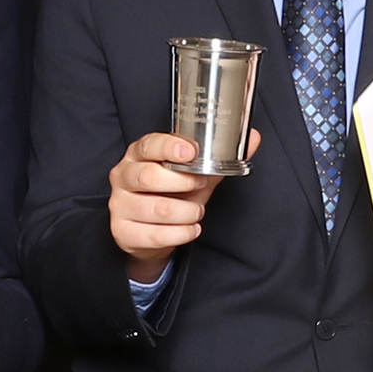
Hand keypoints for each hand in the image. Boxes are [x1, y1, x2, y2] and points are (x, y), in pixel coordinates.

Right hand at [108, 129, 248, 283]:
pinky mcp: (122, 231)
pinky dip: (180, 234)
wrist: (150, 232)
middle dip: (183, 183)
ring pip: (156, 209)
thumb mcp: (194, 175)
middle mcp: (123, 176)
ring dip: (186, 212)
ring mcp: (119, 205)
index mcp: (138, 155)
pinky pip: (155, 235)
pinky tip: (190, 229)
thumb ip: (219, 158)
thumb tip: (253, 137)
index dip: (169, 147)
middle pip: (148, 177)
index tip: (190, 152)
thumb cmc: (171, 195)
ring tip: (196, 212)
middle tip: (200, 186)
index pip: (148, 145)